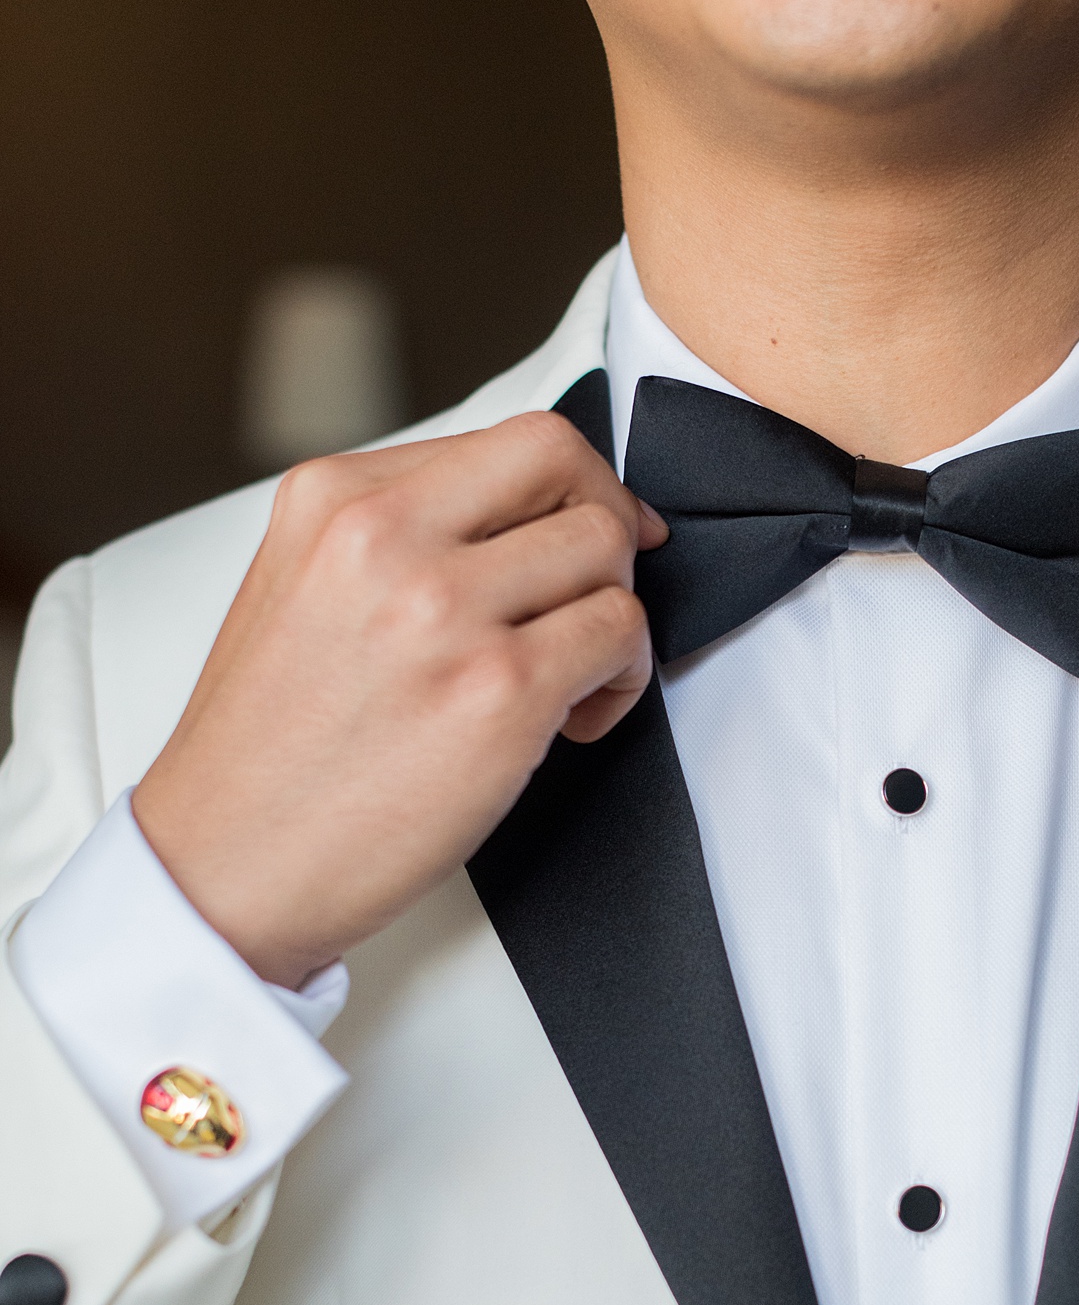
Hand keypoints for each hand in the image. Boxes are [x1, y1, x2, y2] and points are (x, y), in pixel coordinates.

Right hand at [135, 414, 664, 989]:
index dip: (574, 487)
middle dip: (606, 527)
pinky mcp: (499, 692)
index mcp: (333, 498)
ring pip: (606, 550)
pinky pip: (619, 635)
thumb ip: (397, 534)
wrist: (229, 863)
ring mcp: (444, 611)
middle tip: (593, 595)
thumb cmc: (269, 751)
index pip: (508, 441)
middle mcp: (385, 537)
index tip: (590, 528)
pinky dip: (623, 678)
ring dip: (614, 613)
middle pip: (566, 466)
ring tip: (573, 676)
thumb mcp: (299, 589)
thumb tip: (519, 520)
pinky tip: (576, 718)